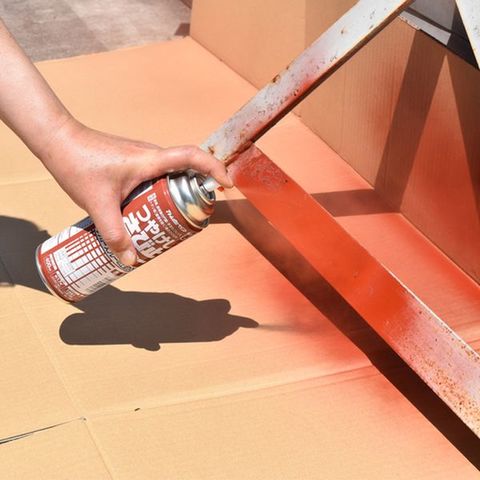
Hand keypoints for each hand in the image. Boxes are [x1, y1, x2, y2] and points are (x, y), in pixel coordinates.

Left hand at [38, 117, 231, 265]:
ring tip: (172, 219)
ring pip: (170, 174)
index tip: (226, 185)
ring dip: (177, 193)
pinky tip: (147, 211)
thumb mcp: (98, 204)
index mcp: (150, 160)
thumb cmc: (77, 163)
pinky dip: (160, 192)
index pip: (192, 157)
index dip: (214, 168)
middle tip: (196, 216)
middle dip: (197, 190)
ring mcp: (141, 157)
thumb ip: (114, 233)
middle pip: (186, 169)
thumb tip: (130, 259)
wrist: (56, 139)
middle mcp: (151, 155)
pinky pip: (155, 176)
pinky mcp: (132, 161)